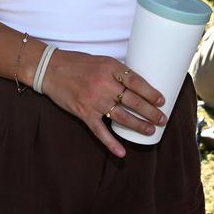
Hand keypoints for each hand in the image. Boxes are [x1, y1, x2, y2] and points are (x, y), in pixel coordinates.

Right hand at [39, 50, 166, 157]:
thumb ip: (118, 73)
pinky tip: (122, 152)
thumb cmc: (78, 64)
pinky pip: (100, 131)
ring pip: (122, 117)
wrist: (51, 70)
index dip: (151, 93)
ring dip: (138, 125)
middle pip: (133, 101)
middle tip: (162, 119)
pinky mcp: (84, 113)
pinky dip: (111, 143)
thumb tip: (138, 87)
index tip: (162, 101)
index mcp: (110, 68)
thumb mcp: (102, 61)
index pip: (136, 82)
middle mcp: (104, 84)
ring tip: (150, 131)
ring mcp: (94, 100)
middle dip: (151, 112)